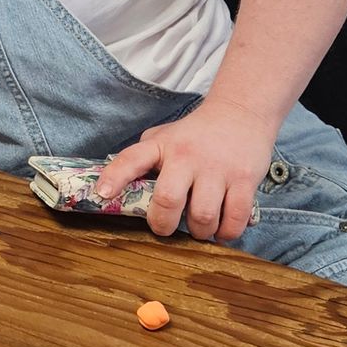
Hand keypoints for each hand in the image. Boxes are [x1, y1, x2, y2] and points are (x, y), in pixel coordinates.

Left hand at [96, 97, 277, 244]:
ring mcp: (218, 169)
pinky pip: (235, 220)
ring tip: (199, 227)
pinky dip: (226, 233)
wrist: (241, 113)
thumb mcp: (165, 137)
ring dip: (198, 232)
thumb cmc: (195, 134)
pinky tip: (222, 229)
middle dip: (163, 225)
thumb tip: (118, 187)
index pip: (132, 159)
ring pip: (203, 216)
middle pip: (168, 200)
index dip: (115, 177)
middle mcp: (187, 156)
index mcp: (162, 146)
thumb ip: (144, 158)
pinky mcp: (245, 180)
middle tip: (165, 227)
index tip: (102, 195)